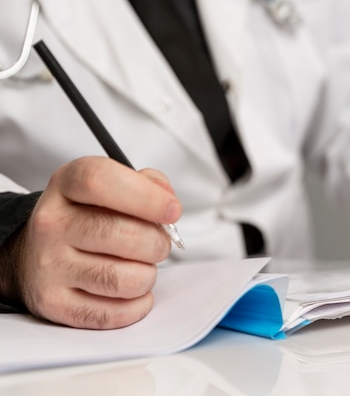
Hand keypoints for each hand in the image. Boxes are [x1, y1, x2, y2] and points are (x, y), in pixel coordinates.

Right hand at [3, 156, 181, 328]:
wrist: (32, 255)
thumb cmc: (85, 218)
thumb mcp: (108, 187)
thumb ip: (146, 184)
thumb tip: (168, 201)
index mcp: (66, 185)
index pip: (101, 181)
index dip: (146, 197)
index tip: (172, 210)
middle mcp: (51, 224)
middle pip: (122, 235)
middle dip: (157, 243)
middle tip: (158, 244)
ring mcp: (49, 266)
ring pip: (124, 279)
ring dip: (147, 276)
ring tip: (141, 268)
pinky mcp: (54, 303)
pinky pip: (113, 313)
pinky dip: (137, 305)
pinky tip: (133, 292)